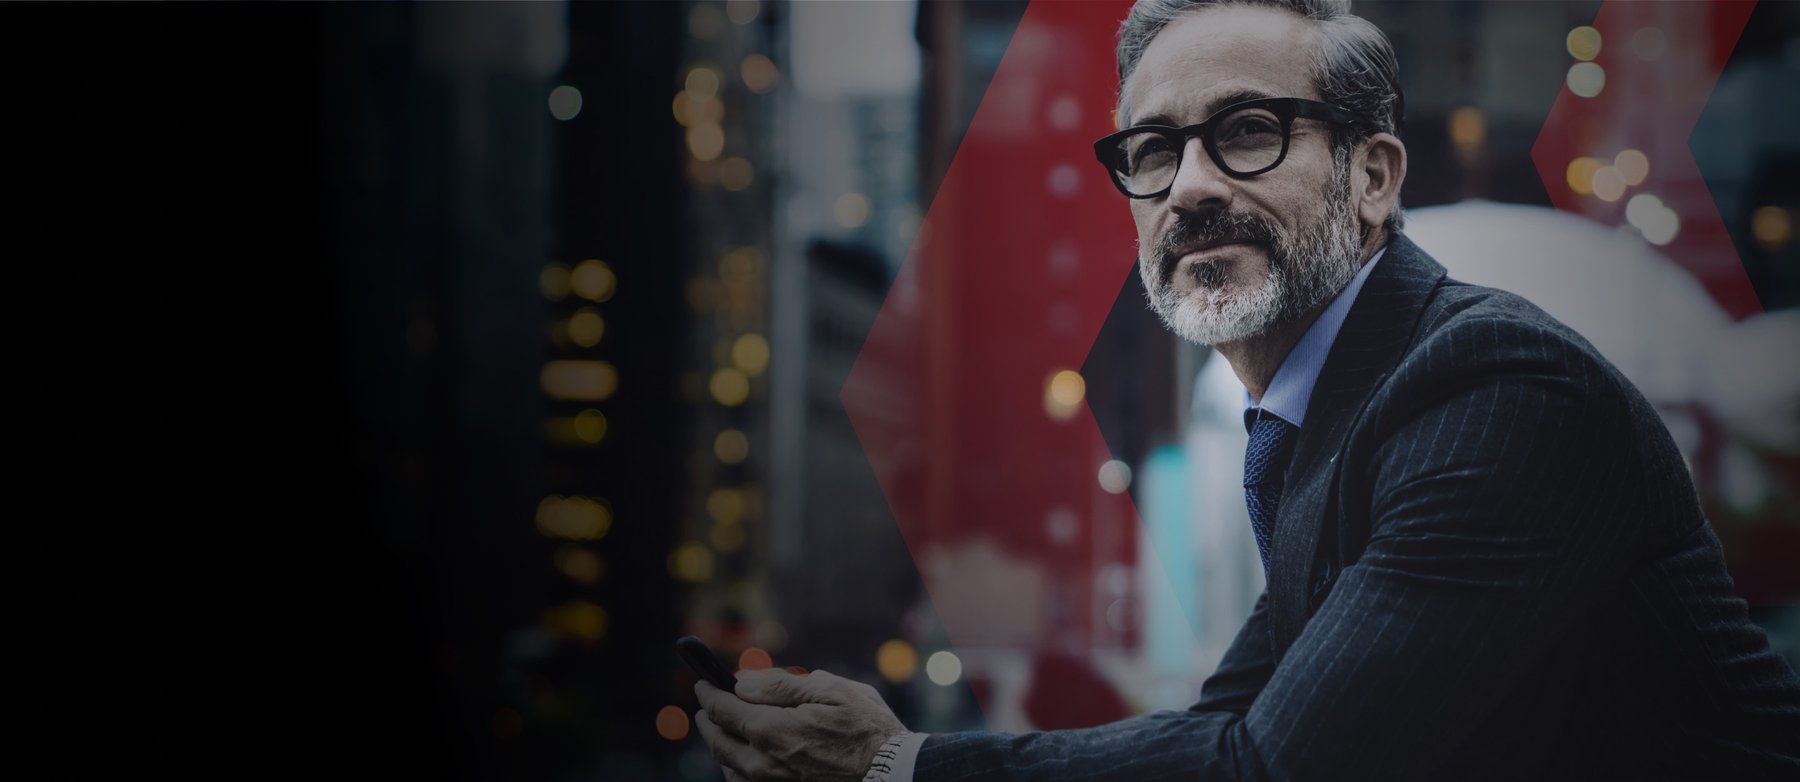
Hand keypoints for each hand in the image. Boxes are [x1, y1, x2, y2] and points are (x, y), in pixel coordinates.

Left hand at [694, 668, 906, 781]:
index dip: (709, 692)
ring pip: (727, 765)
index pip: (722, 709)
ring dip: (721, 744)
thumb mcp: (832, 691)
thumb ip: (781, 686)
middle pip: (717, 740)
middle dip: (708, 719)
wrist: (892, 775)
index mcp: (771, 730)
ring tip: (724, 728)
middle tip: (707, 705)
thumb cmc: (868, 729)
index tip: (704, 683)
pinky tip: (743, 758)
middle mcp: (763, 763)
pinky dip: (736, 768)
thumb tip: (742, 683)